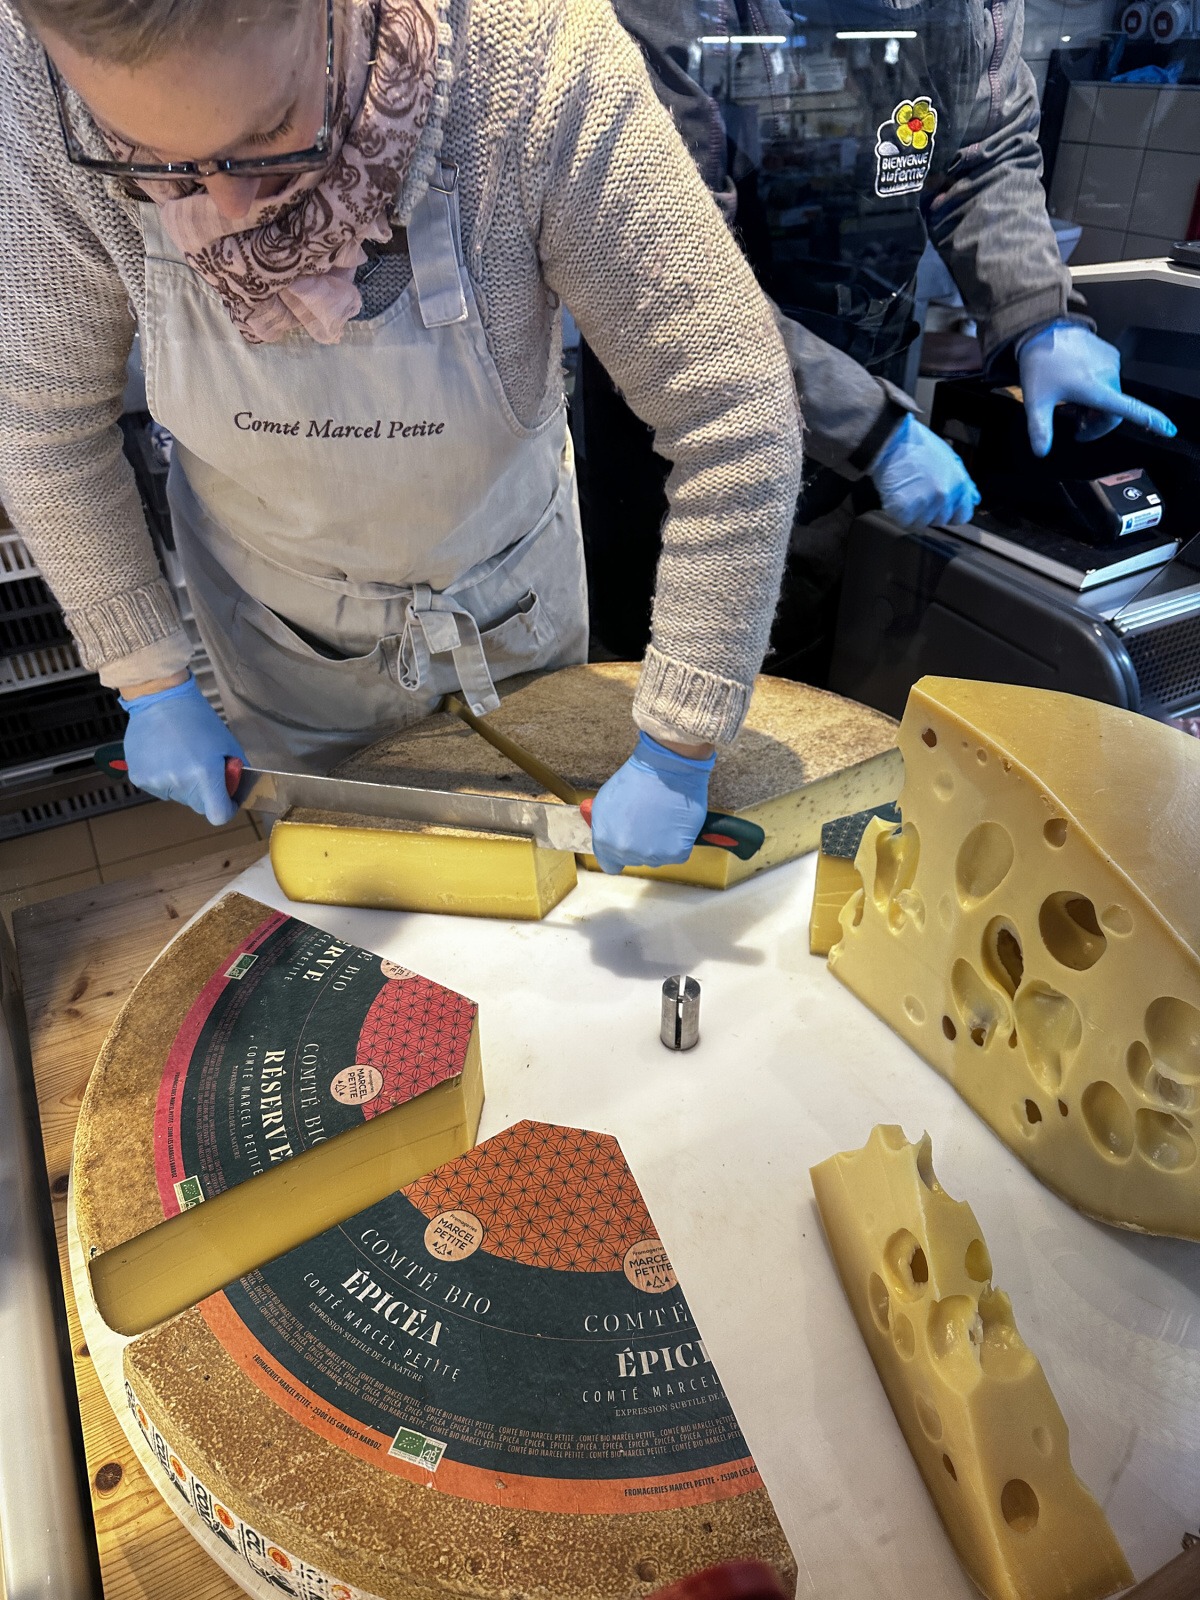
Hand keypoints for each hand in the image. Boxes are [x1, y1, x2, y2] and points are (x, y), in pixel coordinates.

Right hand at [119, 675, 244, 824]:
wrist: (161, 700)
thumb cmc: (197, 719)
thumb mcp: (227, 744)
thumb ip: (236, 773)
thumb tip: (236, 792)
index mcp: (205, 774)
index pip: (218, 815)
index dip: (226, 809)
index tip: (227, 800)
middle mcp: (180, 782)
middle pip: (198, 805)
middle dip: (205, 792)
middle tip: (202, 767)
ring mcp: (157, 781)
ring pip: (178, 797)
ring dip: (184, 784)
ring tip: (180, 756)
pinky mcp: (139, 777)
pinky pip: (160, 788)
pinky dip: (165, 778)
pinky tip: (164, 756)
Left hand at [588, 732, 715, 874]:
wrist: (665, 769)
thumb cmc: (634, 779)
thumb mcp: (604, 801)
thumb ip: (603, 826)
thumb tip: (608, 836)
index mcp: (606, 841)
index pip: (610, 865)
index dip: (617, 854)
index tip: (625, 843)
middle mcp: (628, 852)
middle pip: (634, 860)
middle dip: (638, 845)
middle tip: (646, 823)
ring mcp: (653, 854)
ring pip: (656, 858)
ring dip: (658, 845)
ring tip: (661, 820)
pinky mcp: (677, 852)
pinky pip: (676, 854)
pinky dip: (677, 842)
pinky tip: (674, 824)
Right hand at [870, 414, 980, 528]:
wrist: (893, 441)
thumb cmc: (919, 445)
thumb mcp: (950, 458)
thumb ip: (963, 482)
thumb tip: (973, 498)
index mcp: (959, 485)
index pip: (962, 516)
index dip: (952, 512)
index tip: (942, 507)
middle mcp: (943, 496)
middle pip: (940, 520)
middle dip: (931, 511)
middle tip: (920, 494)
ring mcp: (924, 503)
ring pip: (922, 524)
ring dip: (915, 514)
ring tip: (909, 494)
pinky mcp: (903, 508)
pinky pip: (905, 522)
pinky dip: (901, 514)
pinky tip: (900, 499)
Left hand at [1019, 321, 1176, 456]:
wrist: (1043, 329)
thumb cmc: (1042, 361)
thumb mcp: (1035, 400)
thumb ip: (1039, 429)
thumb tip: (1042, 450)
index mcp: (1098, 389)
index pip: (1131, 410)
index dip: (1152, 421)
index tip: (1168, 429)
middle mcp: (1110, 375)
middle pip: (1113, 411)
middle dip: (1095, 422)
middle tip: (1074, 424)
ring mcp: (1111, 363)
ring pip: (1110, 395)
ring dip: (1093, 406)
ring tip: (1069, 403)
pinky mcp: (1109, 354)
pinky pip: (1107, 379)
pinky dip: (1095, 389)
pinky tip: (1075, 387)